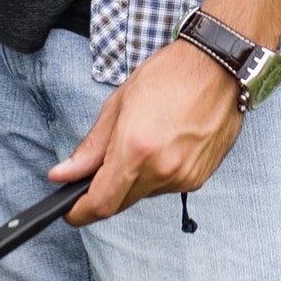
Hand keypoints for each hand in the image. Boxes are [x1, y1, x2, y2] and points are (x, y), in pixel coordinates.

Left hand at [49, 39, 243, 224]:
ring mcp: (183, 177)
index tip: (69, 211)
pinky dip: (155, 174)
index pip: (101, 202)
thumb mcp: (118, 105)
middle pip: (121, 202)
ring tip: (140, 141)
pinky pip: (166, 187)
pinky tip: (160, 145)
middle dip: (104, 191)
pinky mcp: (199, 178)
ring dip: (132, 180)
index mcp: (136, 148)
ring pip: (143, 195)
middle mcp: (162, 170)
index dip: (80, 213)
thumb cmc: (168, 76)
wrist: (217, 68)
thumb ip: (91, 147)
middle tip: (101, 164)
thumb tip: (63, 174)